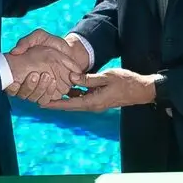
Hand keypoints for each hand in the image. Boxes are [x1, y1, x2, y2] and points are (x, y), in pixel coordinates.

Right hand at [2, 33, 84, 102]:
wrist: (71, 51)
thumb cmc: (53, 43)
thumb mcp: (39, 36)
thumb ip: (26, 42)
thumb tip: (14, 52)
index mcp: (22, 72)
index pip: (11, 87)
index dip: (11, 87)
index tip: (15, 82)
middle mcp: (30, 84)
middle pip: (23, 94)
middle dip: (29, 87)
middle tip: (35, 75)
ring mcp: (41, 90)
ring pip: (34, 99)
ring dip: (39, 90)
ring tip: (48, 77)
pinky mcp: (52, 94)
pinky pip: (46, 100)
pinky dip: (49, 94)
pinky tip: (53, 83)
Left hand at [44, 66, 158, 111]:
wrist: (141, 90)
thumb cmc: (126, 82)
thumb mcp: (106, 77)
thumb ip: (88, 78)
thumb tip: (72, 77)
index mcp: (93, 102)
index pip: (70, 104)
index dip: (55, 104)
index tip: (42, 103)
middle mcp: (93, 105)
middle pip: (70, 104)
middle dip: (56, 101)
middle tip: (41, 96)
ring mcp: (96, 102)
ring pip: (76, 100)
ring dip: (65, 97)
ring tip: (51, 90)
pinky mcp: (99, 99)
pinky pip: (83, 97)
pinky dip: (75, 93)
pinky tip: (68, 86)